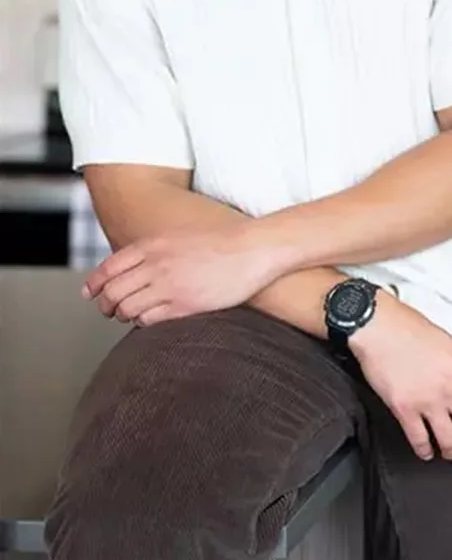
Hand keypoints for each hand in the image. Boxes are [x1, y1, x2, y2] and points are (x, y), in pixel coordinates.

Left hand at [83, 227, 282, 325]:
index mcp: (153, 245)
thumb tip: (131, 265)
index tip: (90, 294)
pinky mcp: (184, 304)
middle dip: (106, 305)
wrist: (253, 248)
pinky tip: (150, 319)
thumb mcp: (179, 235)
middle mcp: (156, 265)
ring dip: (124, 316)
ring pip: (127, 309)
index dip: (94, 285)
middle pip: (113, 292)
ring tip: (130, 316)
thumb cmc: (221, 242)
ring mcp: (169, 286)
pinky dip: (143, 323)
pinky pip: (149, 320)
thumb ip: (153, 249)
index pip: (108, 269)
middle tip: (109, 311)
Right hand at [352, 295, 451, 462]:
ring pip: (449, 441)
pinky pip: (419, 440)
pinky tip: (425, 452)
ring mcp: (428, 401)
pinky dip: (424, 451)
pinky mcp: (404, 409)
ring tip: (448, 453)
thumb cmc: (412, 330)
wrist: (381, 328)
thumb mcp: (450, 346)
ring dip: (450, 452)